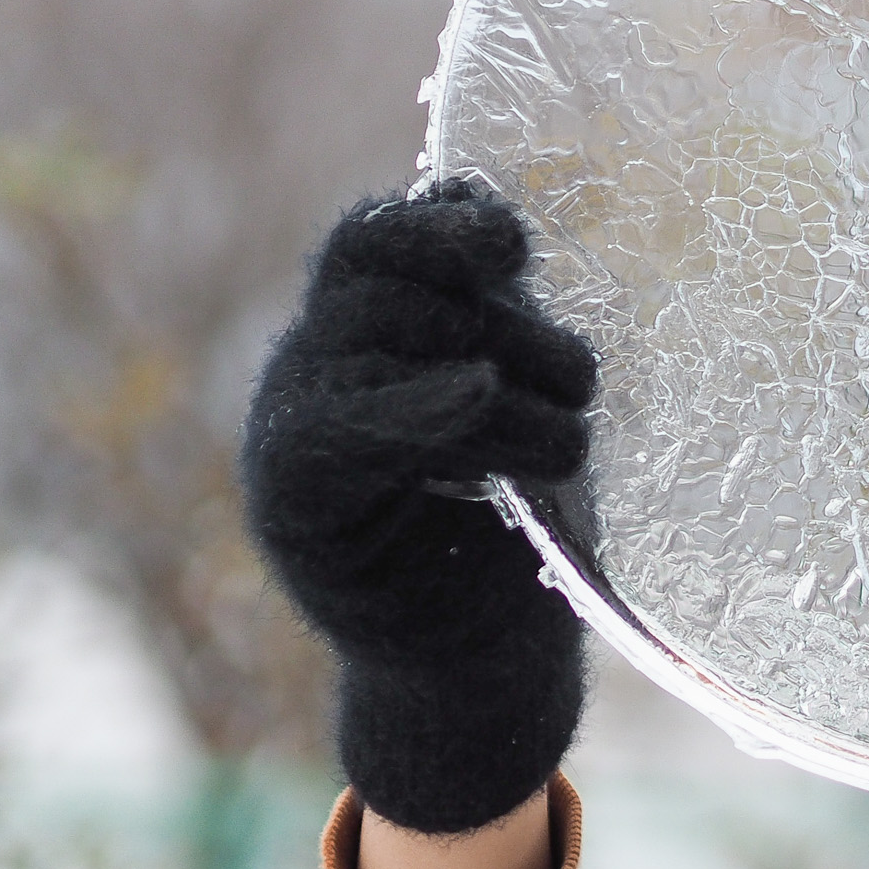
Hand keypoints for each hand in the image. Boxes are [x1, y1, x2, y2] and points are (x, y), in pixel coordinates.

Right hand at [241, 180, 596, 833]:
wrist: (477, 646)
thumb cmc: (512, 501)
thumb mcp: (518, 388)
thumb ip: (495, 314)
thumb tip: (496, 222)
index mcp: (368, 312)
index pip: (384, 233)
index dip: (447, 224)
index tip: (515, 245)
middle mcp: (318, 355)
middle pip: (397, 284)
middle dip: (507, 322)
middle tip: (577, 380)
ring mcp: (294, 421)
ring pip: (394, 352)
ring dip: (507, 390)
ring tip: (564, 445)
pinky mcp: (291, 496)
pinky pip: (349, 429)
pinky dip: (420, 405)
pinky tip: (473, 395)